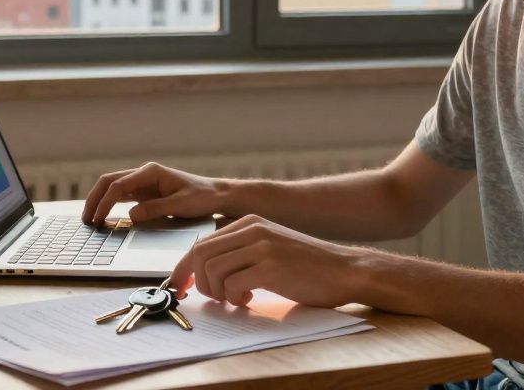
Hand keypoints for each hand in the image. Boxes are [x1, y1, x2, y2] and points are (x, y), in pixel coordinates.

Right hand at [80, 162, 224, 224]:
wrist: (215, 195)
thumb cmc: (202, 197)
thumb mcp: (181, 204)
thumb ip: (156, 209)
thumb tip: (131, 216)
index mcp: (150, 172)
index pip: (119, 185)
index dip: (105, 202)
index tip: (98, 218)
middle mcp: (143, 175)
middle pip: (109, 182)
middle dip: (95, 199)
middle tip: (86, 219)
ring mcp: (143, 183)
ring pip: (112, 188)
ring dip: (99, 201)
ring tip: (90, 220)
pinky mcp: (144, 193)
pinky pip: (121, 197)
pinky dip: (110, 205)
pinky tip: (103, 217)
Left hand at [169, 214, 367, 308]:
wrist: (346, 270)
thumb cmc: (308, 266)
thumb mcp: (270, 248)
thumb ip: (241, 253)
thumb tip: (205, 272)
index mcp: (249, 223)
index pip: (201, 243)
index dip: (183, 268)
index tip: (178, 286)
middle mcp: (252, 229)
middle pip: (200, 255)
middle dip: (197, 282)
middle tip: (211, 298)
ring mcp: (261, 246)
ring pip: (212, 270)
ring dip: (217, 292)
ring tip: (237, 299)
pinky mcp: (271, 267)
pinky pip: (232, 284)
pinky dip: (234, 298)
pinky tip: (250, 300)